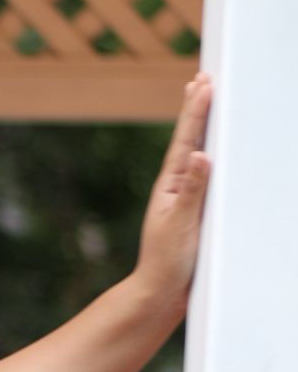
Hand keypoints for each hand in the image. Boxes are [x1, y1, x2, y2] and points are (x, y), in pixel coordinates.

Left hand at [133, 71, 212, 317]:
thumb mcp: (180, 225)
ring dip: (201, 127)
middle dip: (196, 109)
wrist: (160, 295)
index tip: (203, 82)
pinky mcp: (194, 212)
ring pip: (197, 154)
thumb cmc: (167, 263)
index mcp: (170, 186)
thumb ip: (191, 190)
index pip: (185, 141)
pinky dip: (210, 155)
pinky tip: (212, 150)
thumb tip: (199, 154)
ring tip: (202, 100)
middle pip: (189, 140)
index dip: (195, 112)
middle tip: (200, 77)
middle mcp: (176, 187)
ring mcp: (184, 199)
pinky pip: (206, 176)